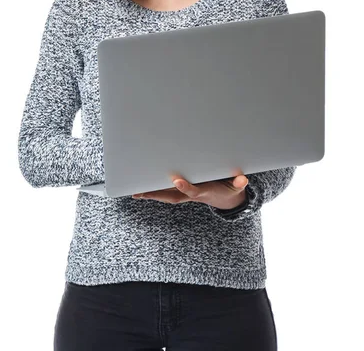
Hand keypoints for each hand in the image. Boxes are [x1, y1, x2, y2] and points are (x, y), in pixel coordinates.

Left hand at [131, 174, 248, 209]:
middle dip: (158, 194)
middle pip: (172, 197)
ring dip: (151, 194)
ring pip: (166, 196)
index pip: (193, 190)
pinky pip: (166, 194)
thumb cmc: (228, 188)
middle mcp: (192, 195)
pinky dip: (153, 192)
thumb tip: (243, 179)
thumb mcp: (236, 186)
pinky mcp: (182, 193)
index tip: (177, 180)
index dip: (185, 187)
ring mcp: (186, 195)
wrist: (227, 199)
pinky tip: (140, 191)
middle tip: (141, 191)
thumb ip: (238, 183)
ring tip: (135, 191)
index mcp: (204, 192)